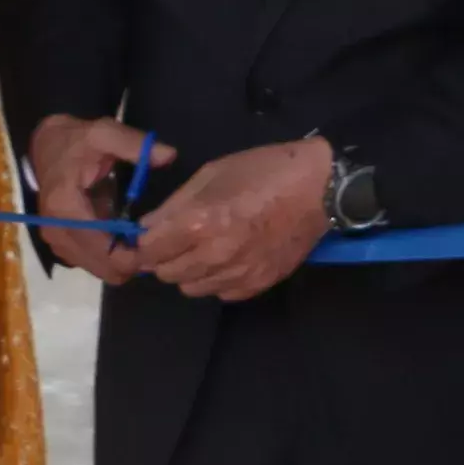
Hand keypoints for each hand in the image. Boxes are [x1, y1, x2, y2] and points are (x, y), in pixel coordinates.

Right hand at [26, 115, 159, 285]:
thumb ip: (135, 144)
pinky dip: (112, 259)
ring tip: (145, 242)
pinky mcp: (61, 246)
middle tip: (158, 244)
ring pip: (100, 271)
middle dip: (133, 261)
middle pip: (104, 267)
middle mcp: (56, 231)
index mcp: (65, 207)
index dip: (135, 254)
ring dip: (124, 262)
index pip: (104, 249)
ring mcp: (56, 242)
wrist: (48, 147)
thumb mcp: (105, 132)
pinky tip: (128, 241)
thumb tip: (168, 155)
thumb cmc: (78, 141)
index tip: (160, 242)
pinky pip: (93, 264)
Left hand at [134, 135, 331, 303]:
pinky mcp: (259, 284)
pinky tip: (231, 259)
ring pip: (191, 288)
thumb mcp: (212, 173)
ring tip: (206, 249)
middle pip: (166, 274)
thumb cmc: (264, 171)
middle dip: (165, 257)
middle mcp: (215, 255)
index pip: (149, 250)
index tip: (150, 235)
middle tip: (179, 240)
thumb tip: (147, 227)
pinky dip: (218, 280)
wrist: (320, 188)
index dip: (144, 242)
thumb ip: (174, 204)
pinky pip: (221, 293)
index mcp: (199, 222)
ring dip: (191, 271)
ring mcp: (238, 273)